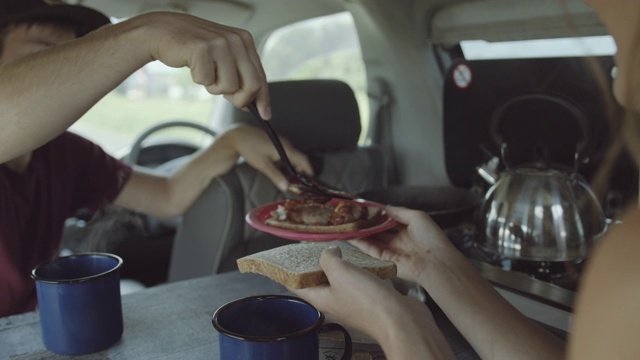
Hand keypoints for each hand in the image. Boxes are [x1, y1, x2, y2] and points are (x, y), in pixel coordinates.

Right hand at [125, 12, 270, 117]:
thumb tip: (251, 102)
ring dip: (214, 86)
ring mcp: (221, 43)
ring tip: (204, 70)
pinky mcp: (203, 49)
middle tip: (224, 94)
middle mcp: (237, 40)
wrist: (163, 32)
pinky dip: (199, 79)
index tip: (265, 114)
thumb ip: (239, 75)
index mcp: (245, 40)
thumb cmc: (193, 47)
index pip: (260, 76)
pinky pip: (208, 81)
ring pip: (229, 87)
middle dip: (239, 98)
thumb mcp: (223, 58)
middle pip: (252, 85)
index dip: (263, 99)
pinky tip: (193, 65)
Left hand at [221, 124, 312, 190]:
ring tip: (291, 179)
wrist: (238, 136)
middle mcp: (286, 144)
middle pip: (300, 159)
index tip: (312, 181)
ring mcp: (281, 143)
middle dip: (302, 171)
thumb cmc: (250, 148)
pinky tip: (281, 171)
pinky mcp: (276, 143)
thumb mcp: (263, 165)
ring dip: (293, 168)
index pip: (304, 160)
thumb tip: (286, 187)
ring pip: (293, 157)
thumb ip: (276, 176)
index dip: (309, 171)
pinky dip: (287, 163)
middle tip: (301, 184)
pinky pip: (286, 154)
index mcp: (286, 148)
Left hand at [292, 246, 455, 358]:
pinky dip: (355, 266)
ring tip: (336, 245)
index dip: (289, 269)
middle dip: (314, 261)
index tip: (285, 254)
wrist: (400, 319)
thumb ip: (328, 259)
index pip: (295, 283)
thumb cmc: (368, 301)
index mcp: (320, 298)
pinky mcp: (369, 296)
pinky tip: (359, 257)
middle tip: (312, 243)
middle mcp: (334, 299)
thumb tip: (328, 253)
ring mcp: (352, 299)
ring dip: (337, 262)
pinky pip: (357, 278)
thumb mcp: (340, 272)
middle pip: (317, 279)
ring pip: (339, 277)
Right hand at [349, 205, 455, 282]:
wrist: (437, 263)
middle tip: (352, 215)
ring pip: (372, 240)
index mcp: (408, 229)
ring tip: (347, 224)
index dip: (377, 214)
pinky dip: (361, 243)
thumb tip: (385, 207)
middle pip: (378, 231)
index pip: (388, 220)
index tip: (365, 208)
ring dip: (360, 232)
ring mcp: (391, 251)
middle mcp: (398, 240)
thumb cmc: (431, 239)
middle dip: (366, 223)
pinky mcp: (386, 261)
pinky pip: (371, 250)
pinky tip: (351, 235)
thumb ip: (399, 212)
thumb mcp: (417, 217)